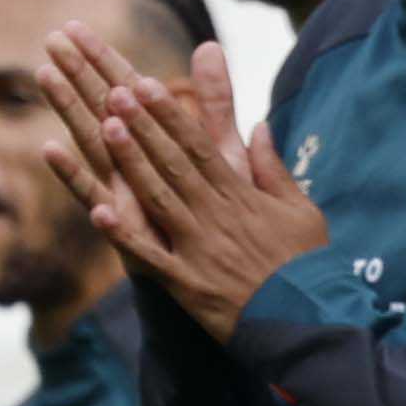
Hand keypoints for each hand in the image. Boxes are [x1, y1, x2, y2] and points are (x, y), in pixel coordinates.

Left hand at [34, 32, 326, 340]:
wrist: (307, 320)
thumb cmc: (307, 265)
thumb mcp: (301, 210)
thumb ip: (274, 169)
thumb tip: (259, 127)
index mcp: (240, 195)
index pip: (199, 146)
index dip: (171, 114)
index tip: (147, 85)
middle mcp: (215, 215)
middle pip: (173, 162)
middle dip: (143, 126)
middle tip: (115, 92)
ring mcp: (197, 248)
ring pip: (158, 198)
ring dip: (131, 164)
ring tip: (104, 130)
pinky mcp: (186, 284)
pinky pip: (150, 256)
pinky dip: (124, 235)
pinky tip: (97, 211)